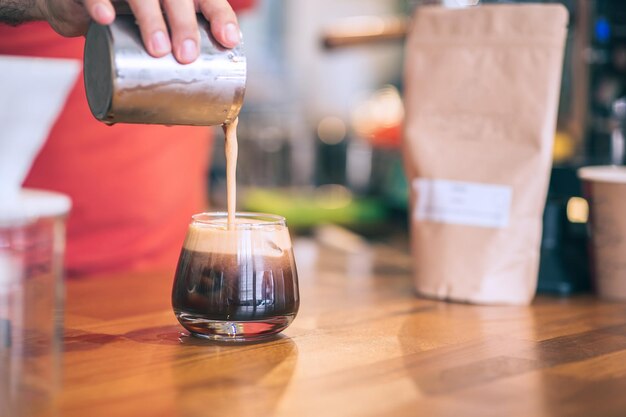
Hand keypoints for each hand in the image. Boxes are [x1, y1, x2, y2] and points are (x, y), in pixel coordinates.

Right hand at [37, 0, 239, 63]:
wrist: (71, 3)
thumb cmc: (120, 24)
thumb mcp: (142, 40)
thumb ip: (157, 72)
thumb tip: (170, 121)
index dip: (220, 16)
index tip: (228, 40)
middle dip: (186, 25)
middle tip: (187, 56)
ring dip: (152, 19)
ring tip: (158, 50)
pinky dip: (98, 4)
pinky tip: (105, 18)